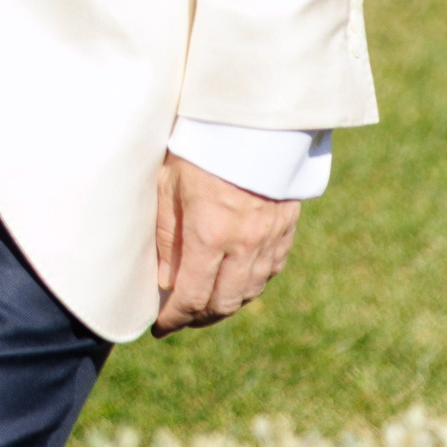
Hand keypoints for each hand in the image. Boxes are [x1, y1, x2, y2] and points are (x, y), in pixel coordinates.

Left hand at [153, 152, 300, 334]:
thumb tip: (165, 281)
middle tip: (182, 319)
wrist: (251, 119)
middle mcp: (243, 243)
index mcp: (209, 233)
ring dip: (226, 304)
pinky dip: (251, 284)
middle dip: (199, 317)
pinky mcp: (286, 228)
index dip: (174, 318)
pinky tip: (236, 281)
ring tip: (206, 304)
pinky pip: (269, 271)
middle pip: (223, 303)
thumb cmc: (200, 145)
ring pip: (249, 291)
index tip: (161, 327)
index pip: (191, 296)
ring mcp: (269, 238)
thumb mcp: (168, 184)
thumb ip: (166, 236)